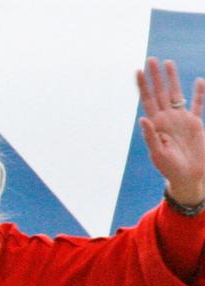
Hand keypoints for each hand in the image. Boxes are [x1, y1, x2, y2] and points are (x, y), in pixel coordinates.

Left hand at [137, 58, 204, 205]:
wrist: (188, 176)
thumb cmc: (169, 168)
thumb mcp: (157, 154)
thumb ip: (150, 136)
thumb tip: (143, 118)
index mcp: (156, 125)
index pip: (147, 100)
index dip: (143, 86)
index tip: (137, 71)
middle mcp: (167, 119)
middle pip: (160, 92)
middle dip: (156, 76)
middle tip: (151, 59)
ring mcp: (181, 120)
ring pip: (176, 94)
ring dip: (172, 79)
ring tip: (168, 63)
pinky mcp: (195, 124)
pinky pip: (198, 105)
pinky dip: (199, 93)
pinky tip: (198, 81)